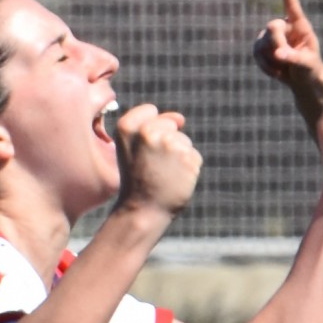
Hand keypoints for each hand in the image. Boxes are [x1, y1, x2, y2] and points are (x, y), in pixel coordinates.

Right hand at [113, 103, 201, 218]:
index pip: (150, 111)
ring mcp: (170, 144)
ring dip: (178, 157)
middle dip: (166, 143)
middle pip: (170, 125)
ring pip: (184, 141)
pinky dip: (188, 169)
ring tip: (163, 174)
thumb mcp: (131, 147)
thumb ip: (151, 124)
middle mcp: (148, 132)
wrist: (143, 211)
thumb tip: (181, 119)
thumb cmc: (137, 179)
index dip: (149, 131)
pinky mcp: (188, 157)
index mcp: (127, 127)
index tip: (141, 150)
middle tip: (152, 166)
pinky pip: (194, 156)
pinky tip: (174, 180)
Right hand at [253, 0, 322, 90]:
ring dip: (271, 59)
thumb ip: (294, 57)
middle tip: (282, 58)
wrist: (302, 79)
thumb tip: (279, 54)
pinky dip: (265, 65)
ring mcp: (271, 36)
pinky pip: (256, 53)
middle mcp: (284, 26)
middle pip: (272, 28)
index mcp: (300, 25)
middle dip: (276, 43)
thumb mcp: (307, 64)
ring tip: (284, 69)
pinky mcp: (261, 46)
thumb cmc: (310, 68)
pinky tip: (276, 71)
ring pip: (262, 43)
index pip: (291, 4)